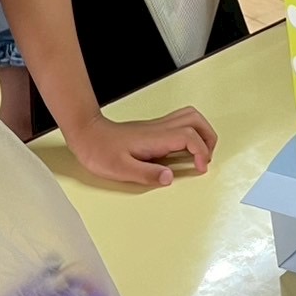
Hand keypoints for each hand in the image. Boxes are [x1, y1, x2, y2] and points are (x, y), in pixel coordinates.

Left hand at [63, 107, 218, 186]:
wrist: (87, 134)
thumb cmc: (100, 151)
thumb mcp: (121, 170)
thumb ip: (147, 174)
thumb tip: (170, 178)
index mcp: (155, 138)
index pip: (190, 136)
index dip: (202, 151)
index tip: (200, 168)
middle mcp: (159, 128)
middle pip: (195, 120)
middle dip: (208, 138)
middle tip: (206, 159)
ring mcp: (157, 127)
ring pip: (189, 117)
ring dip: (201, 133)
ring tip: (200, 154)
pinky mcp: (153, 129)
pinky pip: (179, 123)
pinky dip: (190, 134)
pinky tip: (183, 151)